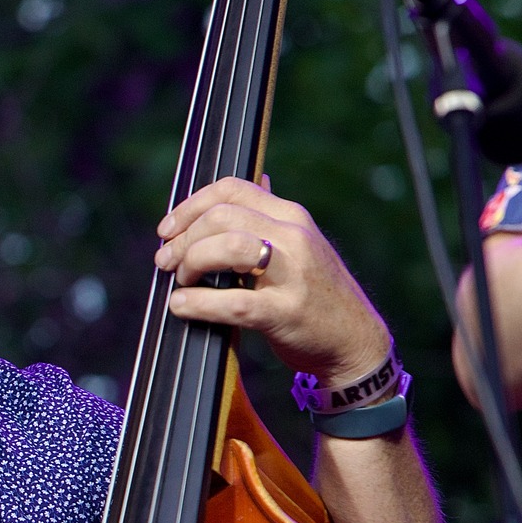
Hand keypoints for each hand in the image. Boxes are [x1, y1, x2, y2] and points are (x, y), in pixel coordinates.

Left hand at [156, 177, 390, 383]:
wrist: (355, 341)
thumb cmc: (316, 294)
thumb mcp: (299, 245)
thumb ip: (271, 218)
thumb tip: (256, 181)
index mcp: (291, 217)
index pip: (231, 189)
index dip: (189, 206)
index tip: (166, 230)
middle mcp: (294, 237)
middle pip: (221, 216)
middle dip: (183, 239)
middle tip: (168, 263)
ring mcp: (293, 273)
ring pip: (228, 246)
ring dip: (191, 262)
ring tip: (182, 281)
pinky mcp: (285, 311)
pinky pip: (233, 302)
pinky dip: (198, 303)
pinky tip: (182, 305)